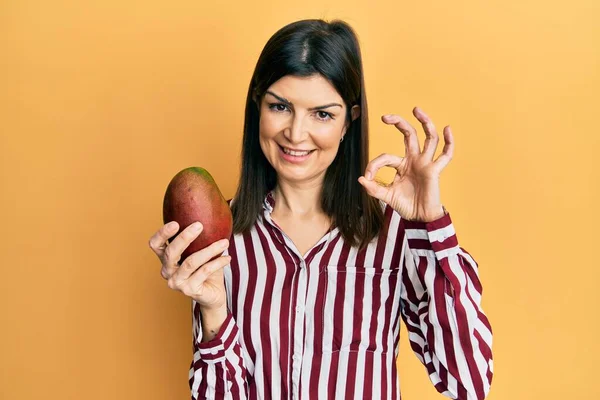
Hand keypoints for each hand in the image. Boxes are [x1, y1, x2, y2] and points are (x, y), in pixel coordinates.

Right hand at [148, 221, 230, 310]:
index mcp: (167, 258)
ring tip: (225, 242)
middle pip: (170, 252)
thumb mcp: (201, 250)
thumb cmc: (206, 269)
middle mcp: (167, 271)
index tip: (175, 222)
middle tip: (199, 225)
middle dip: (184, 237)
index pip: (155, 244)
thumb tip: (213, 210)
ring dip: (210, 249)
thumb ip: (200, 235)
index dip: (162, 234)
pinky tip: (228, 258)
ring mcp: (177, 282)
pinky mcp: (189, 290)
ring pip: (191, 262)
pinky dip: (217, 263)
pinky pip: (204, 272)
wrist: (213, 294)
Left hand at [358, 107, 453, 222]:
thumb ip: (373, 188)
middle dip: (399, 123)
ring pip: (429, 138)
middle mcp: (414, 160)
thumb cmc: (405, 205)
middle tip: (385, 116)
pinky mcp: (435, 170)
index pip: (386, 157)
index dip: (375, 165)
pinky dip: (449, 142)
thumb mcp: (386, 195)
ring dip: (424, 123)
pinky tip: (447, 129)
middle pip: (409, 135)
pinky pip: (445, 155)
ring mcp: (425, 163)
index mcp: (402, 165)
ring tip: (416, 110)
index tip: (368, 177)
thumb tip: (361, 178)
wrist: (419, 218)